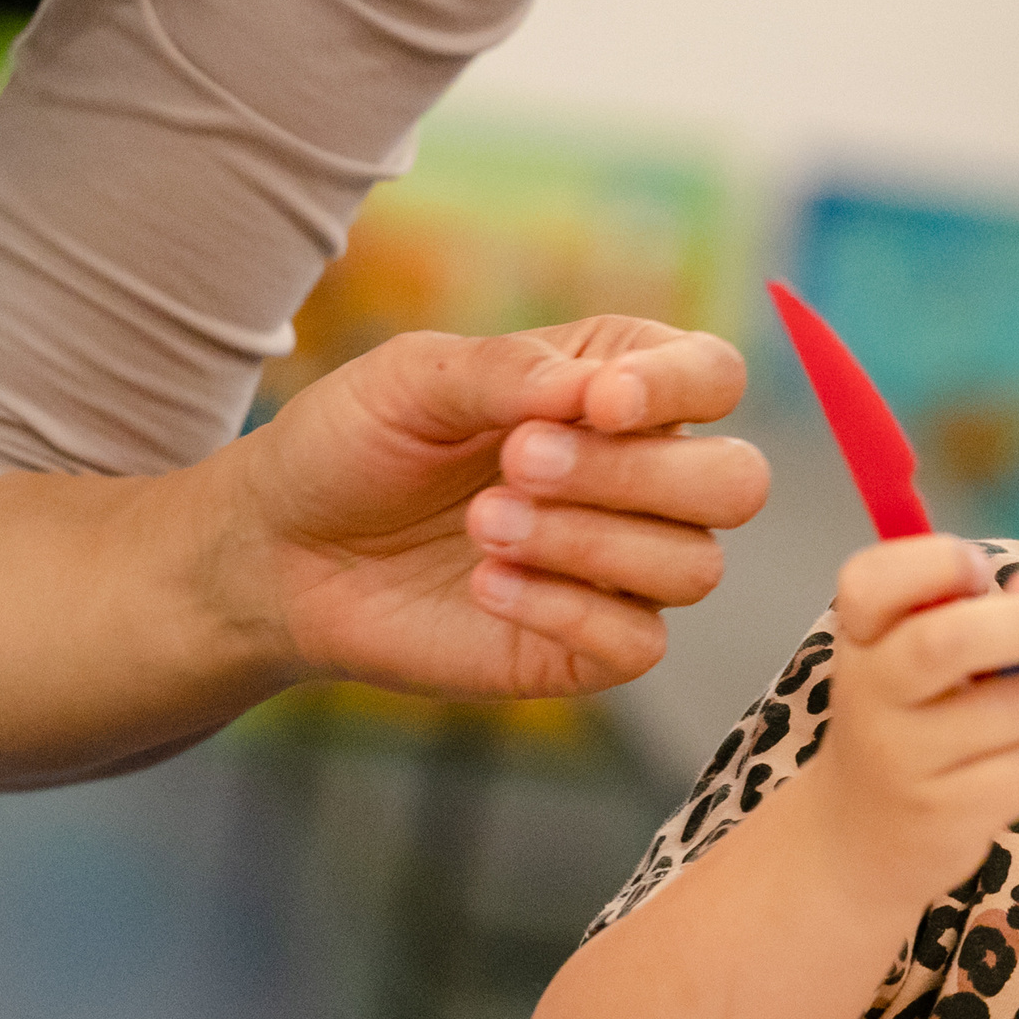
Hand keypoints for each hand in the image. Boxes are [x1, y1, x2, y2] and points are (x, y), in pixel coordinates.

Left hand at [224, 315, 767, 698]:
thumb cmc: (353, 446)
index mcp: (619, 391)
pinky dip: (564, 609)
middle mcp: (645, 480)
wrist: (281, 552)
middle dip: (635, 474)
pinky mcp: (594, 648)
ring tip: (482, 525)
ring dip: (587, 541)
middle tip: (517, 463)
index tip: (596, 403)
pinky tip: (485, 585)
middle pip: (737, 482)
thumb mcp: (412, 378)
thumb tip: (595, 391)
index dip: (680, 388)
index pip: (716, 376)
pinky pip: (640, 641)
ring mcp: (627, 570)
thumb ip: (507, 371)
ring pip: (696, 566)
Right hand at [792, 536, 1018, 900]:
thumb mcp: (928, 655)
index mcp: (862, 636)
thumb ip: (989, 607)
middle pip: (952, 639)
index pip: (870, 580)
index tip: (980, 570)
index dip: (937, 562)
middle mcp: (871, 693)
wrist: (860, 835)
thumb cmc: (912, 721)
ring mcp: (906, 759)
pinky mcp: (948, 814)